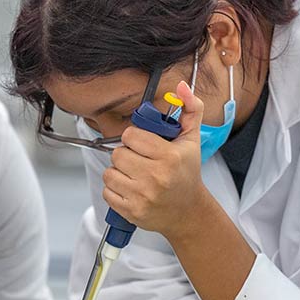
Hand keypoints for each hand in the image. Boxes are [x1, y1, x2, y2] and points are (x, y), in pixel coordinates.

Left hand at [102, 81, 215, 240]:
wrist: (188, 212)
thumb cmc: (187, 174)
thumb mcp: (193, 139)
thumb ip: (190, 109)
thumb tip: (181, 87)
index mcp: (169, 157)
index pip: (131, 135)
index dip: (134, 137)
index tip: (143, 144)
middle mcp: (156, 177)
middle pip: (118, 154)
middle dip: (126, 155)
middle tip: (139, 160)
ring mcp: (143, 196)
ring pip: (109, 173)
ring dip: (118, 173)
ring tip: (135, 175)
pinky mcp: (132, 211)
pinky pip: (107, 193)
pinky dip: (115, 190)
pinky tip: (131, 189)